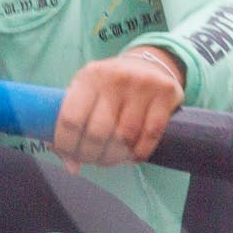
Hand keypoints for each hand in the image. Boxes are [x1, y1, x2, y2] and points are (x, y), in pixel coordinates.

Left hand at [53, 46, 185, 169]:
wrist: (148, 64)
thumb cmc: (110, 86)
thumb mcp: (86, 94)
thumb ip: (73, 127)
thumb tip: (72, 167)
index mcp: (89, 76)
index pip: (70, 120)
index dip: (68, 146)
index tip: (72, 156)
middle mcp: (115, 78)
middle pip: (97, 133)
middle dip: (92, 155)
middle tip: (93, 160)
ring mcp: (142, 85)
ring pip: (125, 138)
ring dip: (117, 156)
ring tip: (113, 157)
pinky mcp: (165, 93)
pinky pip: (150, 135)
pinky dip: (139, 152)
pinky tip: (133, 155)